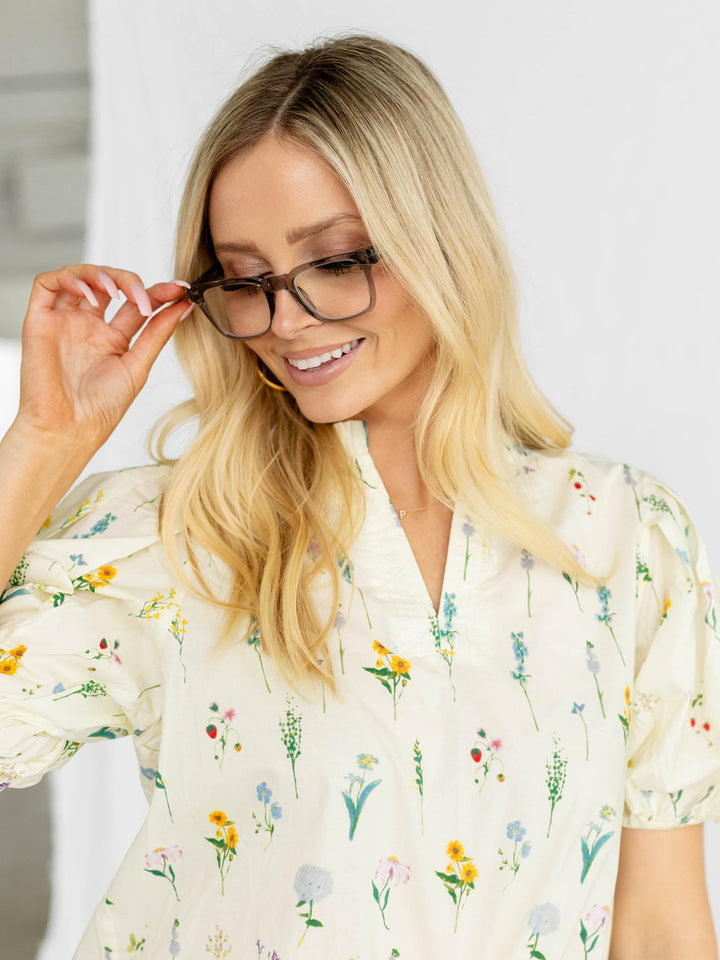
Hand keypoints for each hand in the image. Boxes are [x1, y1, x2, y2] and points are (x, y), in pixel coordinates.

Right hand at [13, 264, 191, 451]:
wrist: (68, 430)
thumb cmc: (100, 409)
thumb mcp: (137, 366)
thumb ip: (157, 333)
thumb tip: (184, 305)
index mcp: (112, 339)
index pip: (135, 304)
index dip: (157, 292)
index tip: (180, 288)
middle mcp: (88, 327)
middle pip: (108, 284)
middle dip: (130, 281)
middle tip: (146, 297)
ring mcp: (64, 322)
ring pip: (79, 276)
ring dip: (101, 274)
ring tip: (118, 293)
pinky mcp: (39, 320)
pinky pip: (47, 284)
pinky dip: (69, 277)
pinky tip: (89, 294)